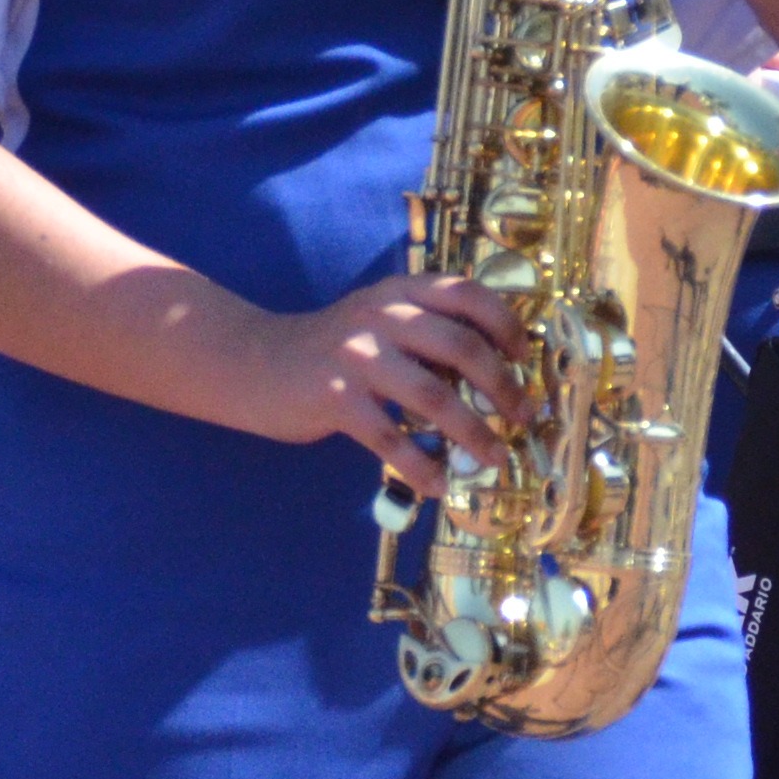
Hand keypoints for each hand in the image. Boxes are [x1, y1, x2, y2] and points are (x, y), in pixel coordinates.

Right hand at [223, 273, 526, 498]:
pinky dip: (420, 467)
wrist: (255, 362)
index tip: (524, 358)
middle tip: (521, 416)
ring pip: (434, 396)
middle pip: (462, 347)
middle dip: (503, 387)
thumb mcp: (379, 320)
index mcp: (399, 292)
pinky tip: (438, 485)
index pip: (466, 293)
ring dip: (473, 433)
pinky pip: (390, 438)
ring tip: (494, 458)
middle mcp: (382, 315)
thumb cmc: (333, 349)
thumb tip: (495, 375)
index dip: (505, 324)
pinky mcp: (335, 397)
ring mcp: (357, 356)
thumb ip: (426, 333)